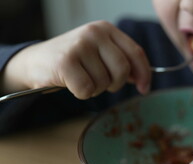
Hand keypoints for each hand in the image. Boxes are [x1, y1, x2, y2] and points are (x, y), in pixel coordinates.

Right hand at [2, 21, 150, 98]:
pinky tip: (72, 84)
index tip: (144, 88)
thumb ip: (121, 60)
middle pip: (122, 69)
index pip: (136, 52)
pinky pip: (88, 89)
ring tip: (82, 79)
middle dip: (115, 84)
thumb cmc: (74, 60)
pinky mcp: (65, 62)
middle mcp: (94, 33)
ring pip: (104, 82)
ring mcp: (79, 46)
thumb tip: (143, 80)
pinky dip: (82, 93)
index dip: (144, 74)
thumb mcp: (100, 53)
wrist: (36, 61)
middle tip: (103, 84)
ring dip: (96, 89)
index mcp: (106, 29)